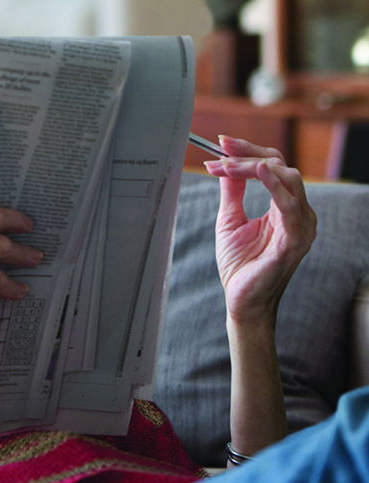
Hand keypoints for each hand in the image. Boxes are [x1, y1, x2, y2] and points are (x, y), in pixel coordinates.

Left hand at [204, 136, 316, 325]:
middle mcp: (298, 213)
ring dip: (254, 168)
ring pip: (288, 180)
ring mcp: (301, 226)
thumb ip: (232, 192)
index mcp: (285, 208)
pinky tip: (258, 173)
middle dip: (249, 155)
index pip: (273, 167)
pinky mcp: (296, 241)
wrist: (242, 301)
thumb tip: (226, 165)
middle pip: (281, 167)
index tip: (221, 143)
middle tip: (221, 149)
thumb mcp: (230, 220)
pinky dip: (274, 186)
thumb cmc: (240, 265)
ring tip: (228, 163)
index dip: (248, 152)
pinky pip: (290, 206)